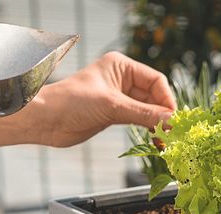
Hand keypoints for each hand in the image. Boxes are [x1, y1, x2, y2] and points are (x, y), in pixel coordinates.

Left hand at [30, 51, 175, 146]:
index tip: (174, 119)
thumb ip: (144, 114)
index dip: (166, 100)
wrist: (45, 120)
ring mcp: (119, 98)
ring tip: (165, 140)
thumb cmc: (72, 102)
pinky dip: (147, 129)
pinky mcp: (114, 115)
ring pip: (147, 110)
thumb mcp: (111, 106)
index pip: (155, 81)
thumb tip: (171, 121)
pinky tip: (155, 140)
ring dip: (157, 124)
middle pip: (154, 97)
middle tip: (173, 133)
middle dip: (163, 114)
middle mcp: (122, 80)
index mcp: (122, 66)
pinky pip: (138, 120)